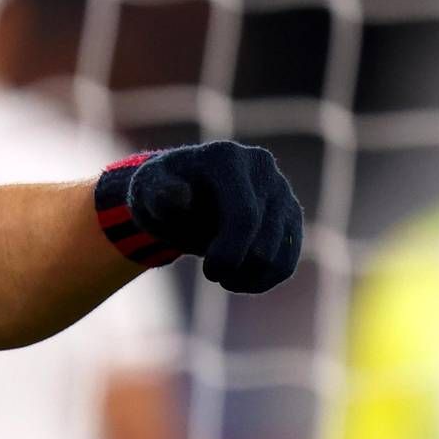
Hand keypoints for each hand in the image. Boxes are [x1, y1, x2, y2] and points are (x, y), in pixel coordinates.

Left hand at [98, 142, 302, 292]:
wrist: (183, 194)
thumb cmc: (163, 192)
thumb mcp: (148, 191)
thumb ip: (158, 195)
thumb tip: (178, 198)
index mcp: (227, 158)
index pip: (244, 216)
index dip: (230, 253)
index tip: (209, 273)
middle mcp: (262, 168)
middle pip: (265, 242)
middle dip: (236, 268)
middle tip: (212, 273)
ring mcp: (281, 190)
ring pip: (280, 255)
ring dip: (250, 278)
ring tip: (224, 276)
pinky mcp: (290, 214)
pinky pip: (288, 261)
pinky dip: (265, 280)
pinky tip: (240, 280)